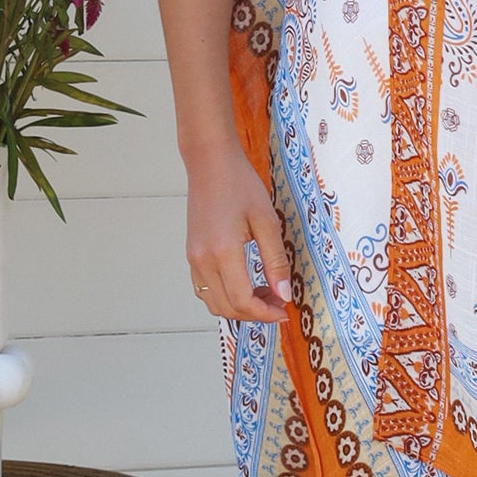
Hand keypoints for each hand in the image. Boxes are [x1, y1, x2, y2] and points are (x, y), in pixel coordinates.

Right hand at [184, 140, 290, 321]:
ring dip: (239, 307)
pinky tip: (245, 284)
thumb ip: (275, 260)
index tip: (283, 312)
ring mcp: (193, 259)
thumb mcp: (267, 221)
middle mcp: (202, 261)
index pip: (242, 301)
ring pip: (213, 302)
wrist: (211, 163)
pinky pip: (204, 289)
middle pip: (227, 308)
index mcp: (223, 252)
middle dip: (255, 314)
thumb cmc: (239, 184)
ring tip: (265, 293)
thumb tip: (284, 293)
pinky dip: (225, 296)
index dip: (265, 313)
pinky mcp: (192, 254)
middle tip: (278, 304)